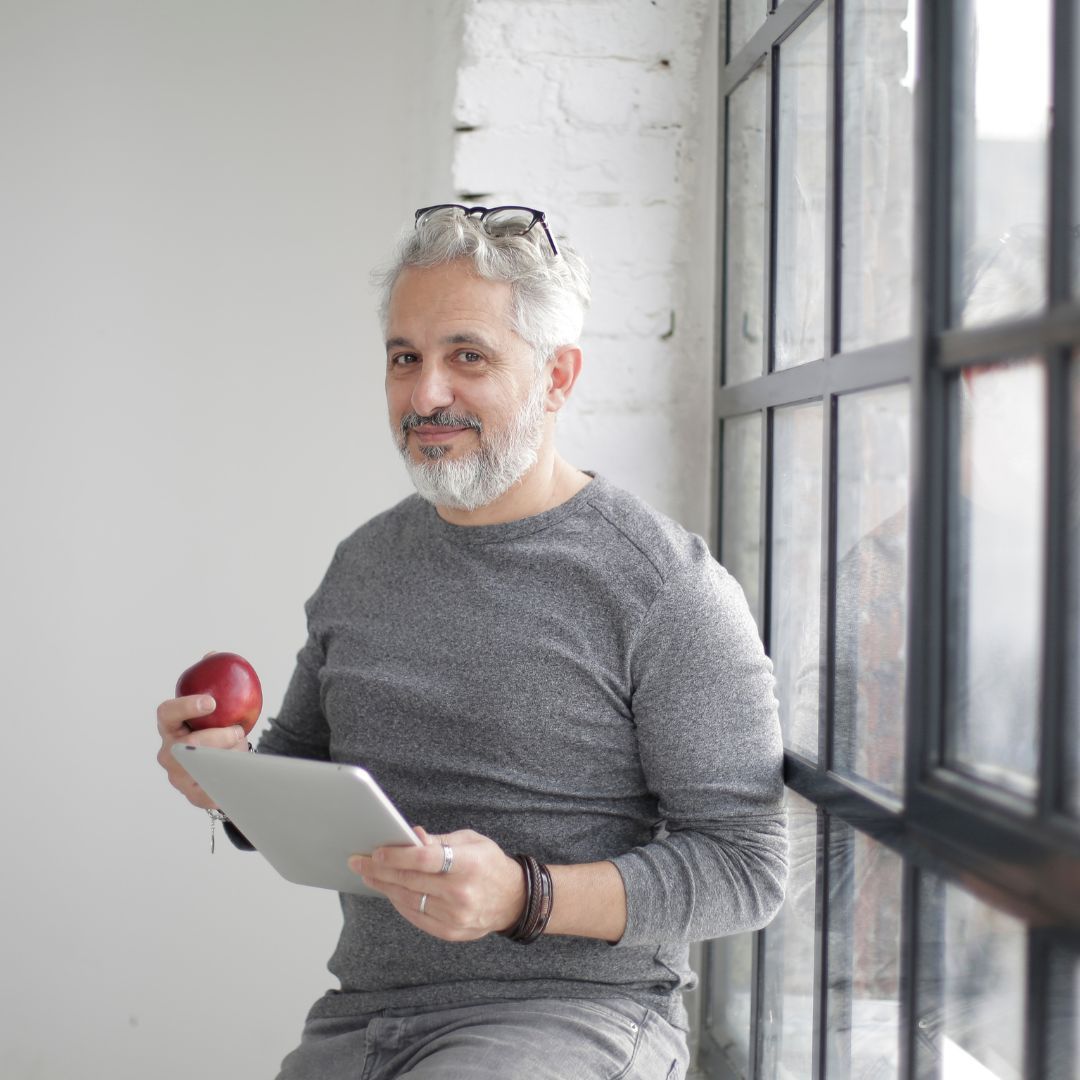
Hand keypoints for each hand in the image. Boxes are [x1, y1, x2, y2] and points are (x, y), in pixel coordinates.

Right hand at [156, 691, 249, 808]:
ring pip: (202, 767)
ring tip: (241, 753)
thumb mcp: (218, 716)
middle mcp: (168, 752)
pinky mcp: (192, 795)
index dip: (186, 706)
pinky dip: (228, 780)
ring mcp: (177, 775)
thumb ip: (222, 707)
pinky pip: (212, 791)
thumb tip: (242, 701)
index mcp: (170, 726)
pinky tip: (239, 775)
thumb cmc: (220, 732)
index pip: (167, 713)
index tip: (211, 702)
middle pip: (189, 744)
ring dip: (227, 758)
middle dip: (219, 737)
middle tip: (237, 732)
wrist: (223, 763)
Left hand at [350, 828, 525, 941]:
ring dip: (384, 887)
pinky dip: (399, 902)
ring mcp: (455, 916)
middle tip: (358, 862)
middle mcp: (461, 893)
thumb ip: (439, 841)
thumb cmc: (489, 864)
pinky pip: (416, 916)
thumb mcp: (471, 841)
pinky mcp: (450, 932)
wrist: (514, 900)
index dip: (397, 856)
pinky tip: (389, 891)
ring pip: (409, 900)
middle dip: (379, 870)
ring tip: (368, 875)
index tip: (376, 852)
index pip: (425, 859)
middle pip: (410, 881)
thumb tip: (411, 836)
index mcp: (468, 864)